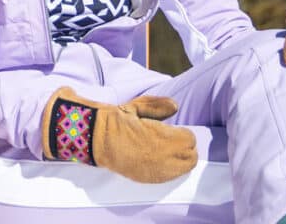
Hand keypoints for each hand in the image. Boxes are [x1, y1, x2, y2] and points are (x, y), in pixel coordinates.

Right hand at [42, 87, 195, 183]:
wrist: (95, 140)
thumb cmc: (116, 122)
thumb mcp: (135, 107)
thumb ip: (157, 106)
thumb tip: (175, 106)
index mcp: (162, 137)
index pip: (189, 138)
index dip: (181, 132)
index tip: (172, 130)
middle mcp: (163, 156)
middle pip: (190, 154)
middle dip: (184, 146)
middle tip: (171, 140)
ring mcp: (157, 170)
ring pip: (185, 167)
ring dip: (180, 158)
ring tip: (165, 150)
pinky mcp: (150, 178)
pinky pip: (172, 176)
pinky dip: (171, 168)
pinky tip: (160, 160)